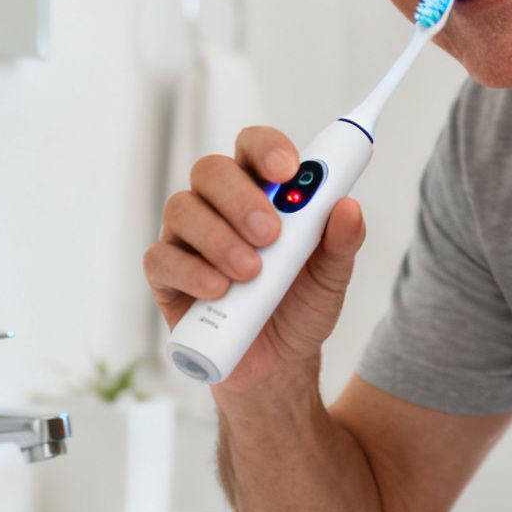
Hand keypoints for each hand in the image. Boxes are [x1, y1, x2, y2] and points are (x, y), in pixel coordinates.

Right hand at [144, 125, 367, 389]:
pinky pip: (162, 258)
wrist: (277, 364)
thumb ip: (342, 242)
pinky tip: (218, 290)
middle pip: (211, 171)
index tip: (288, 170)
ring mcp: (187, 237)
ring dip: (218, 238)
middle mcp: (217, 205)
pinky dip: (191, 271)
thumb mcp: (331, 277)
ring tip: (251, 272)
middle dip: (240, 198)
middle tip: (270, 234)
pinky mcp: (165, 274)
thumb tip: (348, 207)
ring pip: (183, 209)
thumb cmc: (299, 306)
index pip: (253, 147)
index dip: (267, 149)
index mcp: (260, 191)